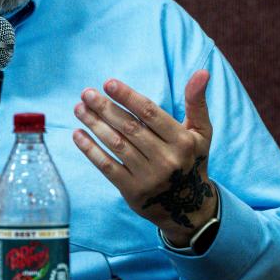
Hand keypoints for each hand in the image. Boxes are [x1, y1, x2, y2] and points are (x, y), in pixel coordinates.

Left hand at [72, 70, 216, 245]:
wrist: (188, 207)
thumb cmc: (190, 159)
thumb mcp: (201, 132)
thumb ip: (197, 102)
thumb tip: (202, 71)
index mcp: (182, 141)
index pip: (150, 113)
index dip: (128, 97)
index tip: (108, 83)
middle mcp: (166, 160)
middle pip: (129, 127)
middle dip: (105, 108)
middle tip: (86, 93)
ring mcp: (149, 177)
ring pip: (116, 145)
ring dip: (94, 124)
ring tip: (79, 109)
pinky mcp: (133, 191)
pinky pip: (107, 166)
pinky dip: (90, 150)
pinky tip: (77, 134)